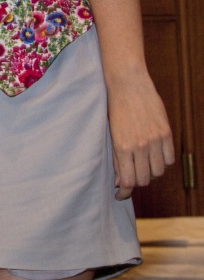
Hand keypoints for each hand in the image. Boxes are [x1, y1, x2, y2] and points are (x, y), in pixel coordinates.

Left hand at [106, 66, 173, 199]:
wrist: (128, 84)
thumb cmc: (114, 109)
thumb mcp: (110, 134)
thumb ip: (116, 158)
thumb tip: (120, 181)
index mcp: (122, 148)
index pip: (128, 181)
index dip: (124, 193)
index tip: (120, 195)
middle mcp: (140, 146)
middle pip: (144, 179)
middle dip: (137, 182)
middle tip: (131, 176)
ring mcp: (155, 140)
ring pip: (159, 171)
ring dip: (151, 172)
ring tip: (142, 164)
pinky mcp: (166, 133)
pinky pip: (169, 159)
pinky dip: (163, 161)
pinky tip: (154, 156)